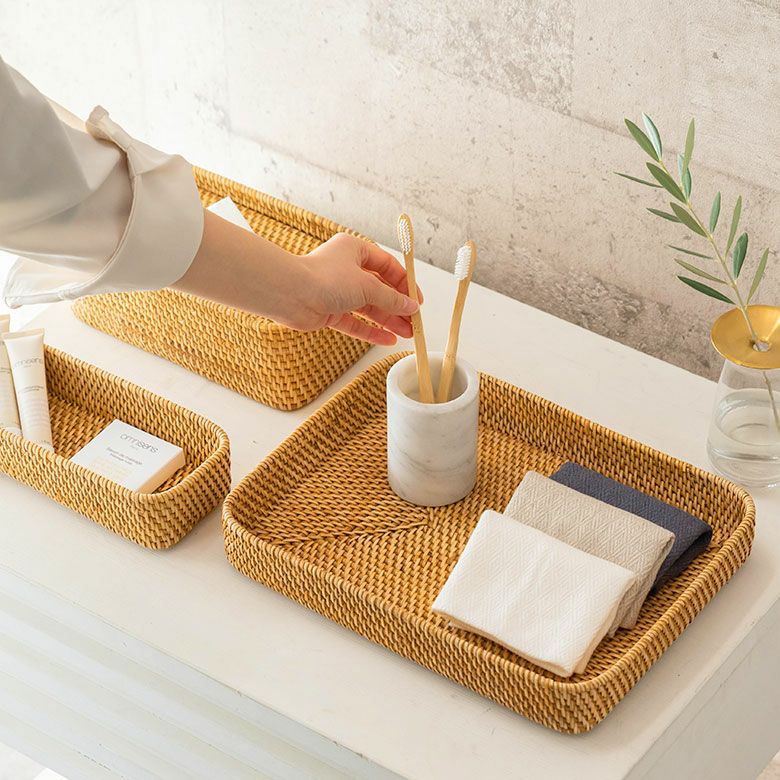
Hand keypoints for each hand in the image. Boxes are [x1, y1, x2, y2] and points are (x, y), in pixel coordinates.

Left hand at [175, 212, 419, 344]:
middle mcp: (346, 270)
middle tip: (415, 321)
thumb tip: (411, 307)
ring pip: (368, 307)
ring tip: (407, 333)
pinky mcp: (329, 312)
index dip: (404, 283)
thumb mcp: (367, 286)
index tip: (417, 300)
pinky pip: (355, 322)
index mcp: (355, 251)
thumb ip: (391, 298)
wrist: (290, 294)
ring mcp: (337, 292)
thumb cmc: (325, 279)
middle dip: (398, 306)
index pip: (387, 266)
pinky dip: (371, 331)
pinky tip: (388, 340)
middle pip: (379, 289)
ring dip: (388, 320)